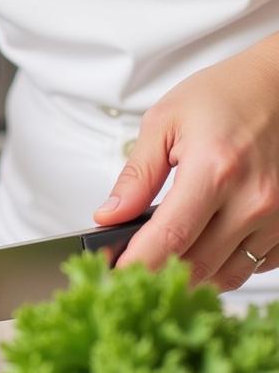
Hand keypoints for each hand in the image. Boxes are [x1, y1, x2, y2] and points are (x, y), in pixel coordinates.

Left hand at [93, 38, 278, 289]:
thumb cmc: (227, 95)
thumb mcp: (165, 122)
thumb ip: (136, 175)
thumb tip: (109, 215)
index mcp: (215, 170)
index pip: (168, 239)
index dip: (136, 265)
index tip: (112, 277)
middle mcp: (253, 199)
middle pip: (196, 267)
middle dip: (157, 276)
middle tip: (131, 268)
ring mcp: (278, 217)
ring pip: (226, 276)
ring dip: (191, 277)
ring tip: (166, 257)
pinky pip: (254, 266)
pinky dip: (224, 265)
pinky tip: (206, 244)